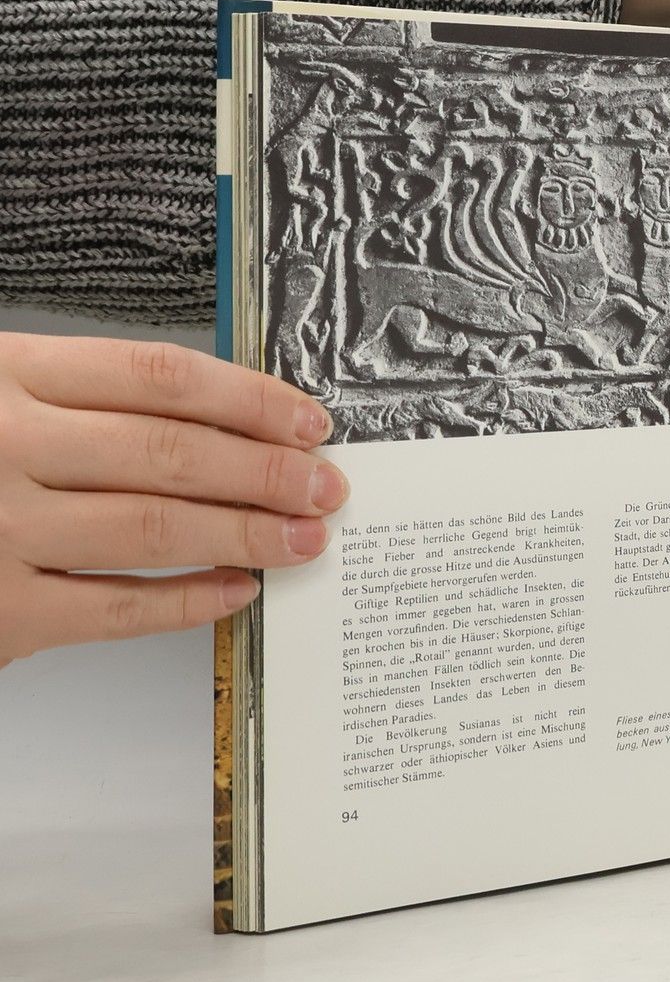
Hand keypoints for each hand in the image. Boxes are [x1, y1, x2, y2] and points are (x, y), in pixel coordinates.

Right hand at [0, 335, 344, 667]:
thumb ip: (83, 395)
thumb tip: (220, 416)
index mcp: (10, 374)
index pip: (161, 377)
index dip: (251, 397)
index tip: (307, 421)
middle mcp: (6, 446)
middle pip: (170, 452)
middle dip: (266, 471)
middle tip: (326, 486)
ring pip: (153, 527)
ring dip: (245, 533)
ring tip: (303, 537)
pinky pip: (110, 607)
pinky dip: (184, 602)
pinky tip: (234, 591)